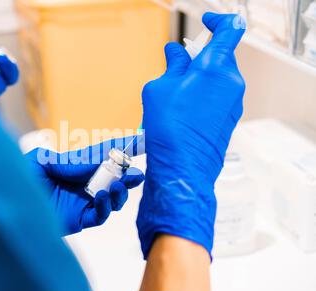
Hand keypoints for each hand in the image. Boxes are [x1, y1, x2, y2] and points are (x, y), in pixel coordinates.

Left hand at [25, 139, 144, 235]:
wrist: (7, 207)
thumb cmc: (18, 180)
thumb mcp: (40, 162)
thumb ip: (68, 161)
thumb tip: (94, 163)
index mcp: (75, 166)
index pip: (102, 154)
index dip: (122, 147)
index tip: (142, 140)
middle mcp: (82, 183)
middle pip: (113, 177)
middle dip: (128, 173)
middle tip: (137, 172)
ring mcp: (82, 202)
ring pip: (112, 198)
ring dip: (120, 191)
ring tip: (121, 185)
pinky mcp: (79, 220)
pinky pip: (99, 215)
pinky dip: (105, 207)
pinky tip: (102, 197)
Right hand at [137, 13, 245, 258]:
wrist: (182, 170)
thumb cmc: (169, 131)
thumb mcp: (158, 89)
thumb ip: (171, 66)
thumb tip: (175, 54)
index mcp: (215, 68)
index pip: (229, 29)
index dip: (218, 20)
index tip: (206, 21)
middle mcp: (231, 83)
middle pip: (219, 56)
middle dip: (198, 57)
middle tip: (175, 67)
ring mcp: (233, 103)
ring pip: (217, 78)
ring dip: (198, 79)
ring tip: (173, 95)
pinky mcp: (229, 119)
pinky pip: (217, 97)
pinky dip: (202, 96)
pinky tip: (181, 111)